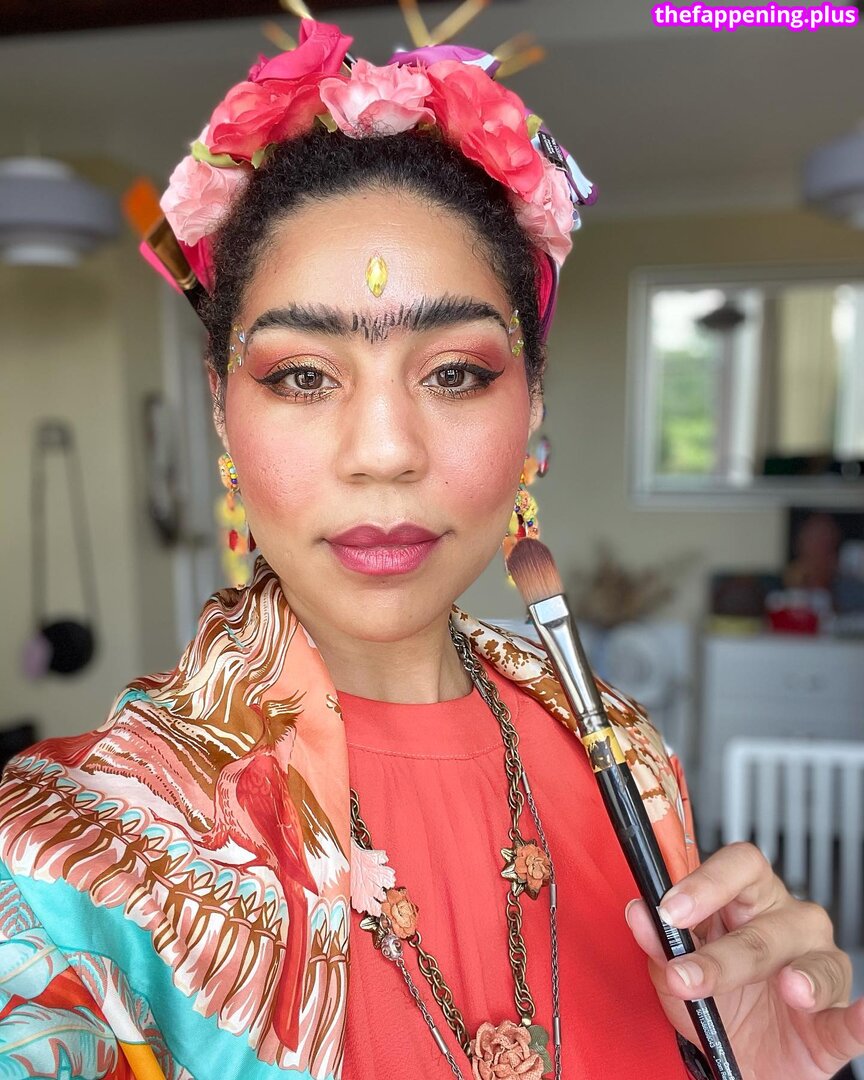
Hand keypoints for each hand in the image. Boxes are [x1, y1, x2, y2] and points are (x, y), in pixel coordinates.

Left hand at [625, 841, 863, 1077]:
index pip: (739, 865)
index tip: (669, 909)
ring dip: (798, 977)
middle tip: (684, 975)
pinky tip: (857, 1012)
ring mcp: (816, 966)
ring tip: (787, 987)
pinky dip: (861, 1014)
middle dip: (722, 952)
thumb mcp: (675, 973)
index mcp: (748, 900)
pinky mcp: (836, 1018)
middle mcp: (787, 922)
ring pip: (809, 960)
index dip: (706, 881)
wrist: (745, 1061)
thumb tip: (637, 912)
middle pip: (764, 922)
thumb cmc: (716, 1000)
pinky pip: (854, 1014)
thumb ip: (659, 943)